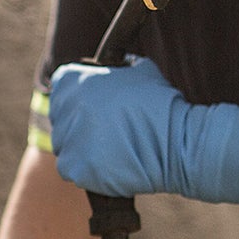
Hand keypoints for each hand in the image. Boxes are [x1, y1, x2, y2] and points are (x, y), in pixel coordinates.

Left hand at [46, 57, 238, 207]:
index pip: (61, 88)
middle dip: (79, 126)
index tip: (95, 108)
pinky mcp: (75, 168)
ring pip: (65, 147)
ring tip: (112, 150)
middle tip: (107, 133)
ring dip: (82, 150)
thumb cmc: (161, 104)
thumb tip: (111, 67)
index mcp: (73, 79)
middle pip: (61, 120)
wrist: (177, 142)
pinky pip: (71, 170)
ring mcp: (69, 138)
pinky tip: (109, 166)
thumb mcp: (138, 69)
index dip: (78, 99)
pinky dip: (87, 171)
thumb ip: (115, 68)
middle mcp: (66, 106)